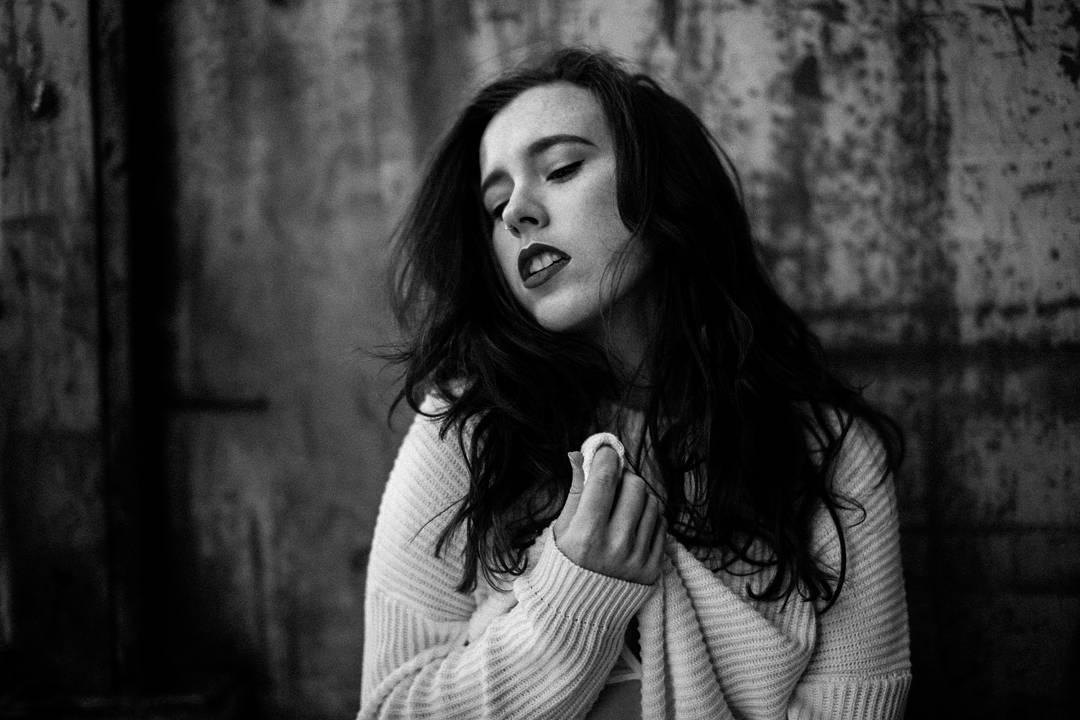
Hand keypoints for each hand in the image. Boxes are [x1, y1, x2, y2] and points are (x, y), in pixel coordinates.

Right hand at [552, 447, 664, 583]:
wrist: (579, 613)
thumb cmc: (565, 564)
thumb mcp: (562, 526)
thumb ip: (576, 489)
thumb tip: (578, 453)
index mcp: (586, 533)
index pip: (605, 478)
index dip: (607, 457)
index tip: (605, 453)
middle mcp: (615, 545)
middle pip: (635, 485)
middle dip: (624, 478)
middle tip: (613, 485)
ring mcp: (637, 558)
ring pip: (653, 502)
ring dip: (638, 497)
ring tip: (622, 507)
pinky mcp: (653, 568)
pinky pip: (662, 525)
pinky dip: (649, 518)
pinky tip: (632, 526)